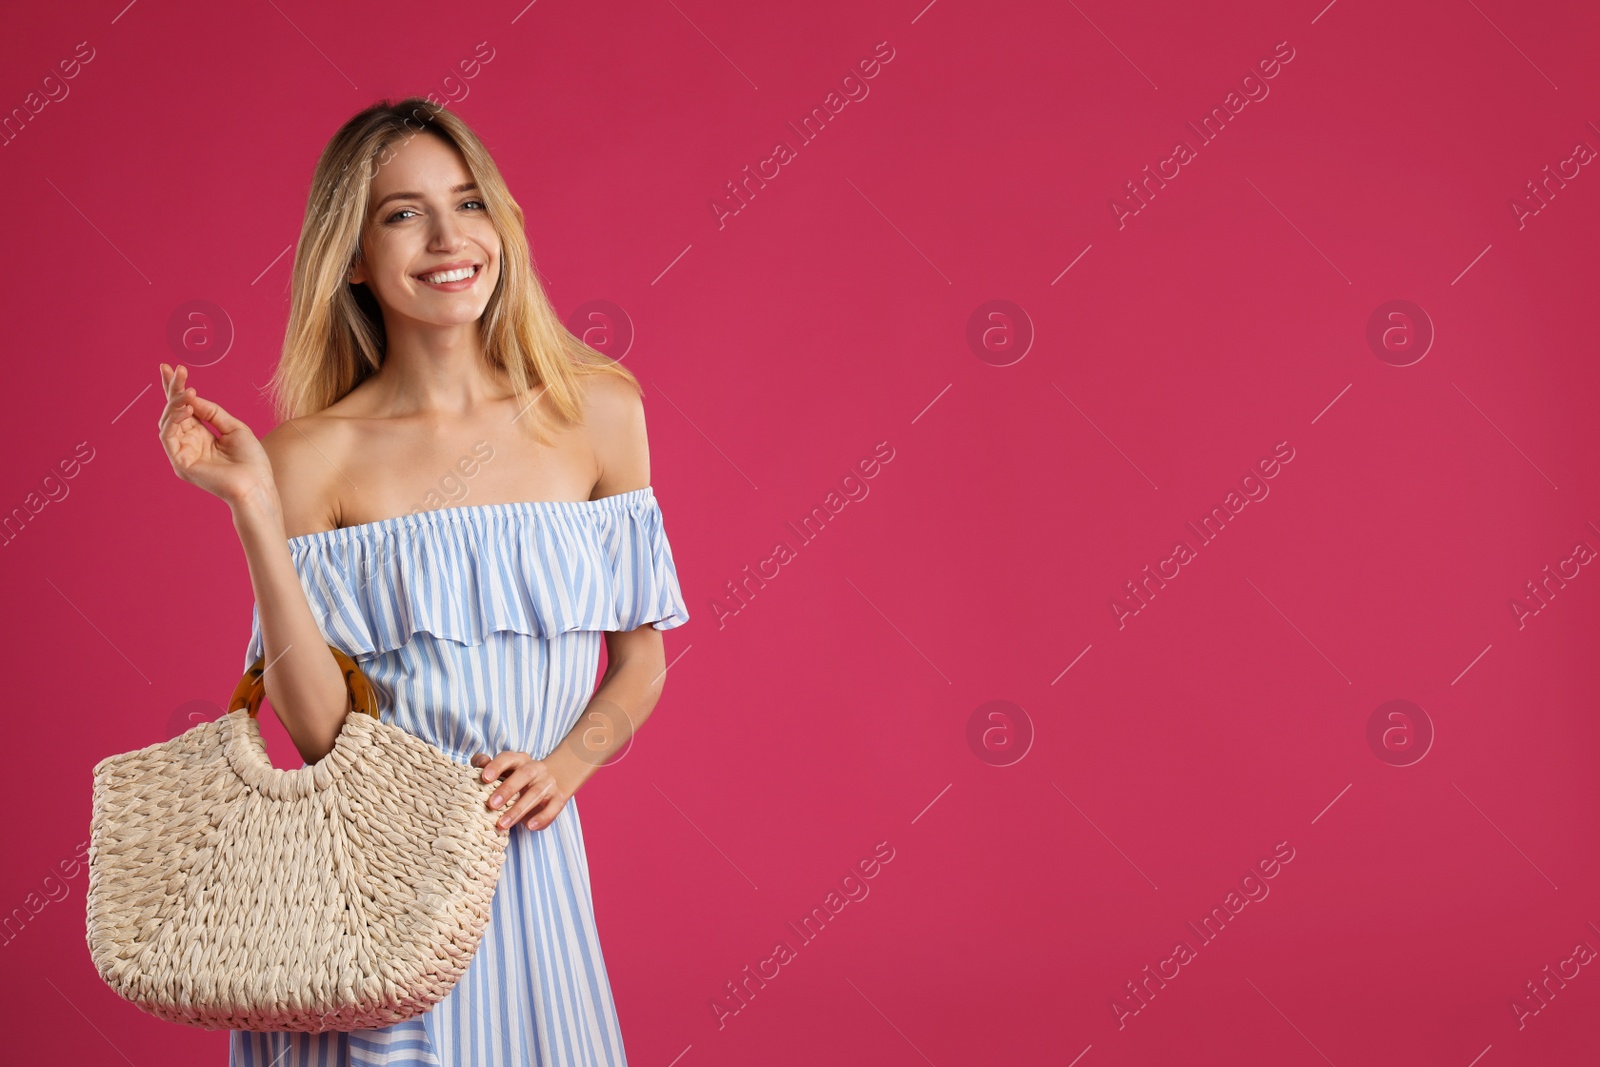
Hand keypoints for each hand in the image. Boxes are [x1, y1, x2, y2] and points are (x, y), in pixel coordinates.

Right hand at [157, 363, 276, 510]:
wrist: (258, 485)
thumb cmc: (252, 461)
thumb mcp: (234, 428)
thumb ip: (212, 412)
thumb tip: (191, 396)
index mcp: (201, 436)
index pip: (185, 409)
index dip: (178, 389)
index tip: (175, 368)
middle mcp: (188, 444)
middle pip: (173, 412)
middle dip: (172, 390)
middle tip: (175, 370)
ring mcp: (182, 453)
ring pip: (167, 422)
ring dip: (175, 403)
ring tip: (187, 390)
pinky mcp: (180, 463)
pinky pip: (168, 436)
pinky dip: (174, 420)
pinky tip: (187, 409)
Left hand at [470, 750, 569, 831]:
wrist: (548, 785)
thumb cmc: (516, 779)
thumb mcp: (502, 772)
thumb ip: (487, 766)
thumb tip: (479, 762)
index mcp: (520, 760)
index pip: (509, 758)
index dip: (497, 766)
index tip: (484, 778)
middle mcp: (536, 768)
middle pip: (524, 774)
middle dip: (507, 789)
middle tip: (491, 804)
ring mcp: (548, 782)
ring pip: (536, 793)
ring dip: (518, 809)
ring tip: (502, 824)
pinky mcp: (557, 798)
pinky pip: (553, 807)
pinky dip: (542, 817)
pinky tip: (530, 826)